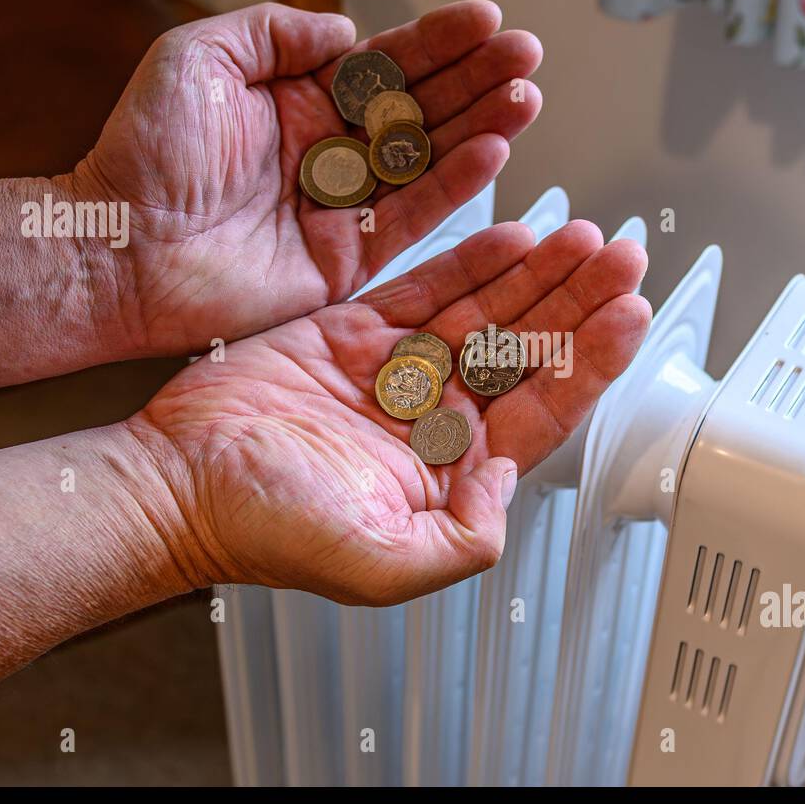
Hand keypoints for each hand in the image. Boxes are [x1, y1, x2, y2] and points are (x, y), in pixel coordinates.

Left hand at [74, 0, 542, 355]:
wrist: (119, 246)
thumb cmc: (141, 154)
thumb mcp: (198, 58)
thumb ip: (274, 33)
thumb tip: (345, 31)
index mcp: (295, 100)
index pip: (383, 63)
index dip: (437, 41)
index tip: (485, 21)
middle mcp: (326, 151)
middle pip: (419, 108)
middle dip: (475, 79)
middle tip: (525, 56)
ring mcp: (341, 206)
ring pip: (426, 159)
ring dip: (481, 127)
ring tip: (526, 97)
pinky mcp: (346, 259)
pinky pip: (411, 216)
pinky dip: (453, 185)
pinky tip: (492, 152)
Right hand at [126, 221, 649, 604]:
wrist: (177, 484)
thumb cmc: (264, 532)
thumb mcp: (382, 566)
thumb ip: (465, 540)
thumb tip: (510, 480)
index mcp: (449, 473)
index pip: (542, 412)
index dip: (590, 362)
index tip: (627, 316)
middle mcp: (431, 419)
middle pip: (527, 352)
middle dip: (578, 305)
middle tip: (622, 257)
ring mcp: (395, 370)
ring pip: (486, 312)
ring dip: (537, 275)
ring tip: (581, 237)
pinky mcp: (353, 331)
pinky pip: (426, 287)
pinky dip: (470, 261)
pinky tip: (512, 237)